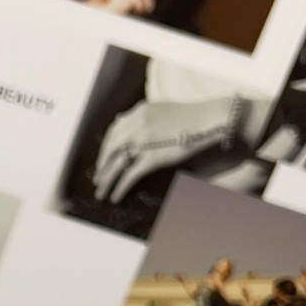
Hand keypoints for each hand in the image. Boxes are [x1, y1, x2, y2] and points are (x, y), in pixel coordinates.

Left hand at [92, 89, 235, 201]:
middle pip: (111, 148)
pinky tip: (115, 196)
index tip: (102, 158)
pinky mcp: (152, 157)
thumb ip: (139, 115)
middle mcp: (137, 124)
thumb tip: (118, 118)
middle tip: (97, 178)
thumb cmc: (189, 116)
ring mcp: (143, 141)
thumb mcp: (159, 108)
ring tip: (101, 192)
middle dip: (101, 165)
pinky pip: (129, 175)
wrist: (209, 120)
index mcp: (138, 112)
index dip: (106, 147)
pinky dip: (120, 187)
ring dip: (106, 180)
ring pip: (116, 164)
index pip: (114, 131)